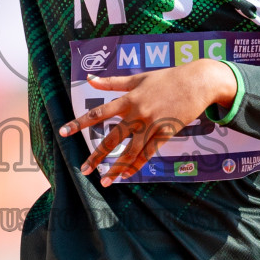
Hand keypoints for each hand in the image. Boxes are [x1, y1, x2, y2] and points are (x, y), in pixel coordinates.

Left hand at [57, 59, 235, 185]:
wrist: (198, 82)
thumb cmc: (167, 78)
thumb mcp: (138, 78)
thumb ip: (112, 81)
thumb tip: (89, 78)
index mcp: (129, 99)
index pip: (99, 113)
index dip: (79, 123)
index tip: (62, 132)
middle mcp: (138, 113)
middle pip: (113, 138)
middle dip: (97, 156)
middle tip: (83, 170)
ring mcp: (153, 125)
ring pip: (131, 151)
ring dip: (116, 168)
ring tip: (104, 181)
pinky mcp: (166, 133)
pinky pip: (149, 153)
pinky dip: (136, 165)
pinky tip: (125, 175)